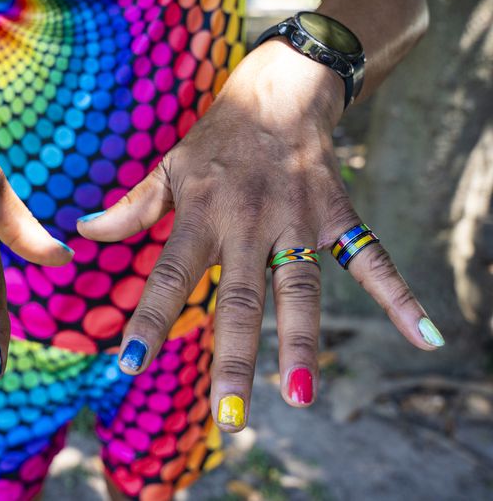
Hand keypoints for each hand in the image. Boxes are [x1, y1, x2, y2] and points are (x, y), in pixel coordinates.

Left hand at [77, 39, 442, 431]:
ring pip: (301, 289)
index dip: (151, 320)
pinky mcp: (337, 216)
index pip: (170, 275)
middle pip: (240, 298)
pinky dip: (398, 297)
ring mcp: (298, 220)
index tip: (130, 365)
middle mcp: (250, 222)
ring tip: (299, 396)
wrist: (280, 90)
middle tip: (228, 416)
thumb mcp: (170, 167)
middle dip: (235, 358)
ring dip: (301, 342)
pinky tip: (422, 336)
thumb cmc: (217, 139)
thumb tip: (84, 233)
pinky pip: (371, 260)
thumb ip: (132, 207)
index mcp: (202, 213)